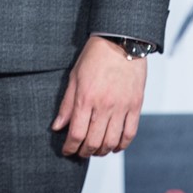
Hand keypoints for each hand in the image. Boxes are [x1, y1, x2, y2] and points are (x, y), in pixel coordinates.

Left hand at [51, 35, 145, 156]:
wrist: (121, 41)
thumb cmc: (95, 56)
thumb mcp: (75, 76)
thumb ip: (67, 104)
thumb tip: (57, 126)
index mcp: (86, 98)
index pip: (76, 134)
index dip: (70, 147)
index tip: (67, 151)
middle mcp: (104, 105)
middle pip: (94, 141)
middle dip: (84, 152)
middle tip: (80, 152)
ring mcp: (122, 107)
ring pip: (112, 142)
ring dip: (102, 151)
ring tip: (96, 150)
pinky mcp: (135, 106)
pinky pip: (130, 134)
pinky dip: (122, 145)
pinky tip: (115, 146)